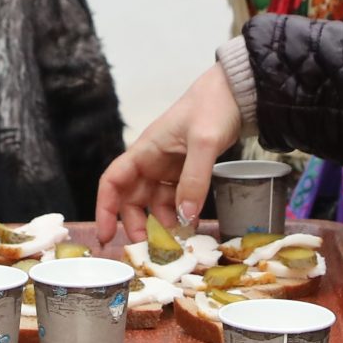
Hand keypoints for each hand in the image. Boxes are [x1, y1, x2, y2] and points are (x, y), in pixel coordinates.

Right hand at [93, 64, 243, 242]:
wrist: (237, 92)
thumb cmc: (213, 106)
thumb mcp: (204, 142)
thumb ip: (194, 180)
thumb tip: (184, 218)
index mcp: (145, 150)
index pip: (113, 181)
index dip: (105, 209)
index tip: (106, 235)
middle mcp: (151, 161)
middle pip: (131, 199)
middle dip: (136, 225)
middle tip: (150, 250)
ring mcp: (168, 167)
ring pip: (153, 203)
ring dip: (160, 223)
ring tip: (175, 242)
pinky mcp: (185, 171)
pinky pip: (175, 199)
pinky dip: (178, 215)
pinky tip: (189, 226)